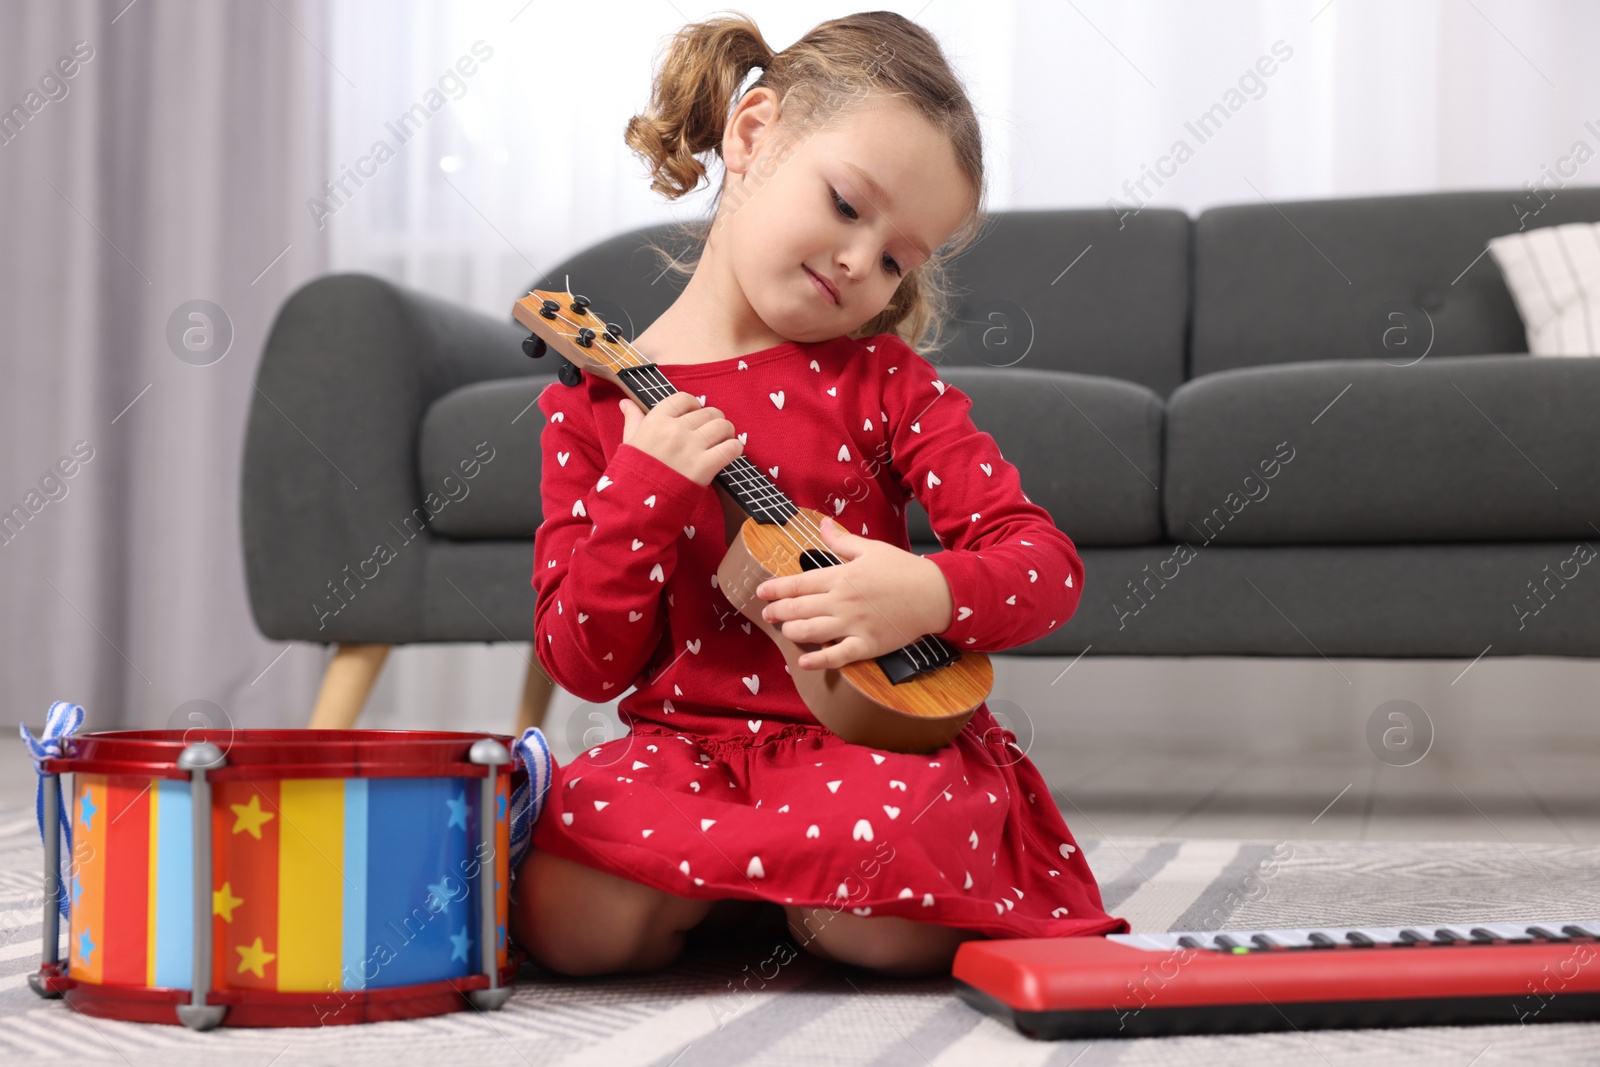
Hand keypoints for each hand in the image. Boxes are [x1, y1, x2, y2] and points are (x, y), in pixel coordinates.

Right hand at [618, 391, 742, 486]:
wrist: (636, 504)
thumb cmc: (631, 474)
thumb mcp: (629, 442)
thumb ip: (633, 420)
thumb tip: (627, 403)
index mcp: (656, 420)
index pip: (685, 399)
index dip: (694, 406)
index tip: (694, 416)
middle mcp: (675, 429)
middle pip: (708, 412)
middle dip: (713, 421)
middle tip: (710, 433)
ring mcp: (691, 447)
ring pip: (723, 426)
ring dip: (726, 433)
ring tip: (721, 442)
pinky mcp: (705, 466)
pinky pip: (731, 448)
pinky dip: (734, 449)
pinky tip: (728, 454)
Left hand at [755, 515, 954, 669]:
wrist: (935, 594)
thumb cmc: (904, 570)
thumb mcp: (871, 548)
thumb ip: (841, 539)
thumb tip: (822, 523)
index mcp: (841, 576)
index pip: (798, 583)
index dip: (776, 589)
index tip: (762, 592)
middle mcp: (842, 601)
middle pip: (798, 609)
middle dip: (778, 612)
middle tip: (768, 615)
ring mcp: (853, 625)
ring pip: (810, 632)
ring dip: (792, 632)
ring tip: (785, 631)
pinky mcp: (867, 645)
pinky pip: (837, 656)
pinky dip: (818, 661)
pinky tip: (804, 661)